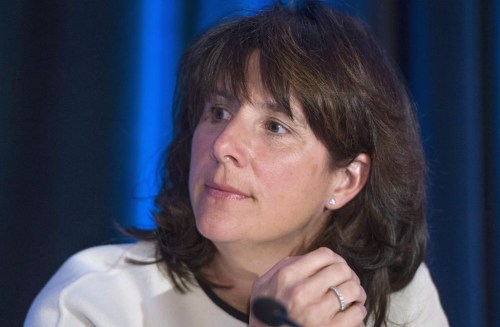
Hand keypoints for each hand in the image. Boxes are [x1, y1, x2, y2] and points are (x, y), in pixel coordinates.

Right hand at [249, 247, 366, 326]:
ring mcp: (317, 313)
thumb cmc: (264, 315)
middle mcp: (302, 292)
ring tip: (353, 298)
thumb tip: (311, 259)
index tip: (336, 267)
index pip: (324, 255)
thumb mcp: (263, 285)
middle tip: (348, 282)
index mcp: (287, 276)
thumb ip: (284, 266)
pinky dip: (358, 312)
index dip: (335, 259)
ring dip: (357, 293)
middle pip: (342, 270)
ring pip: (353, 290)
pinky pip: (357, 313)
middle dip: (348, 275)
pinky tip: (351, 314)